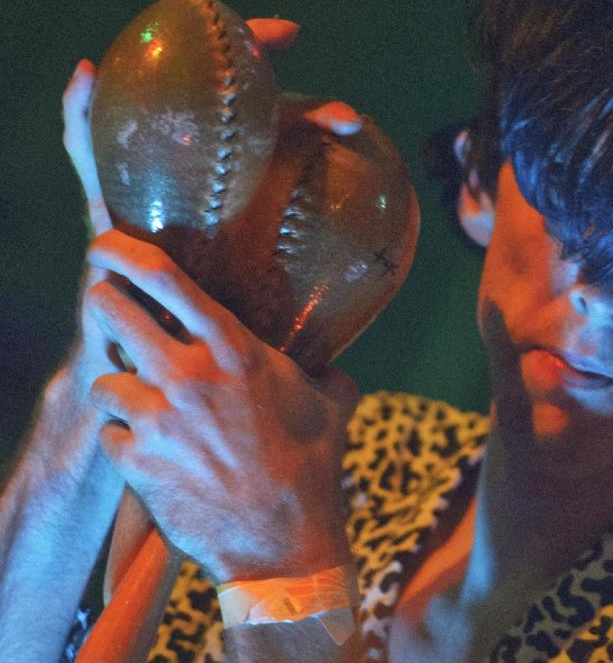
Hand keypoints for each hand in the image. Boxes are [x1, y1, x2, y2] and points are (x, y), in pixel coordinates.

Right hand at [61, 16, 361, 411]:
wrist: (154, 387)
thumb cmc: (218, 356)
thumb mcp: (275, 339)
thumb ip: (315, 348)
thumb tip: (355, 376)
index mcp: (248, 215)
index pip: (285, 150)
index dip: (315, 121)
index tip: (350, 117)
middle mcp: (203, 199)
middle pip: (230, 120)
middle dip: (257, 74)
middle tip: (279, 38)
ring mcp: (157, 200)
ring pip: (164, 123)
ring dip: (177, 73)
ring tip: (181, 24)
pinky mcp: (109, 216)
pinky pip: (94, 162)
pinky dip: (83, 121)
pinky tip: (83, 76)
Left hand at [84, 229, 359, 582]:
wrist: (284, 541)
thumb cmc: (313, 467)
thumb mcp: (333, 407)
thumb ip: (327, 375)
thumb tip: (332, 369)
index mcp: (235, 350)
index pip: (168, 280)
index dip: (127, 252)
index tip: (107, 245)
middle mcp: (188, 375)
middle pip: (113, 312)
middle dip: (105, 305)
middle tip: (109, 308)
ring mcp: (157, 418)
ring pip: (104, 378)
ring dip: (121, 388)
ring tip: (143, 403)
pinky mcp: (135, 461)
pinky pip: (110, 435)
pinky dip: (125, 440)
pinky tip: (152, 453)